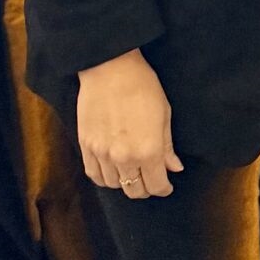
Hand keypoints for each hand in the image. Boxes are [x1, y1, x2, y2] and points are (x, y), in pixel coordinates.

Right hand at [76, 48, 183, 199]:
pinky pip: (93, 174)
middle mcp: (124, 158)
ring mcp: (102, 154)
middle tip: (151, 181)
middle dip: (145, 189)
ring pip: (113, 185)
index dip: (163, 189)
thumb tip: (174, 167)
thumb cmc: (143, 86)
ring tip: (132, 173)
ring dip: (124, 183)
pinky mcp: (85, 146)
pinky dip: (104, 178)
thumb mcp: (164, 114)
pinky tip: (111, 171)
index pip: (156, 185)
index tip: (166, 186)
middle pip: (134, 190)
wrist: (111, 69)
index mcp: (148, 150)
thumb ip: (168, 146)